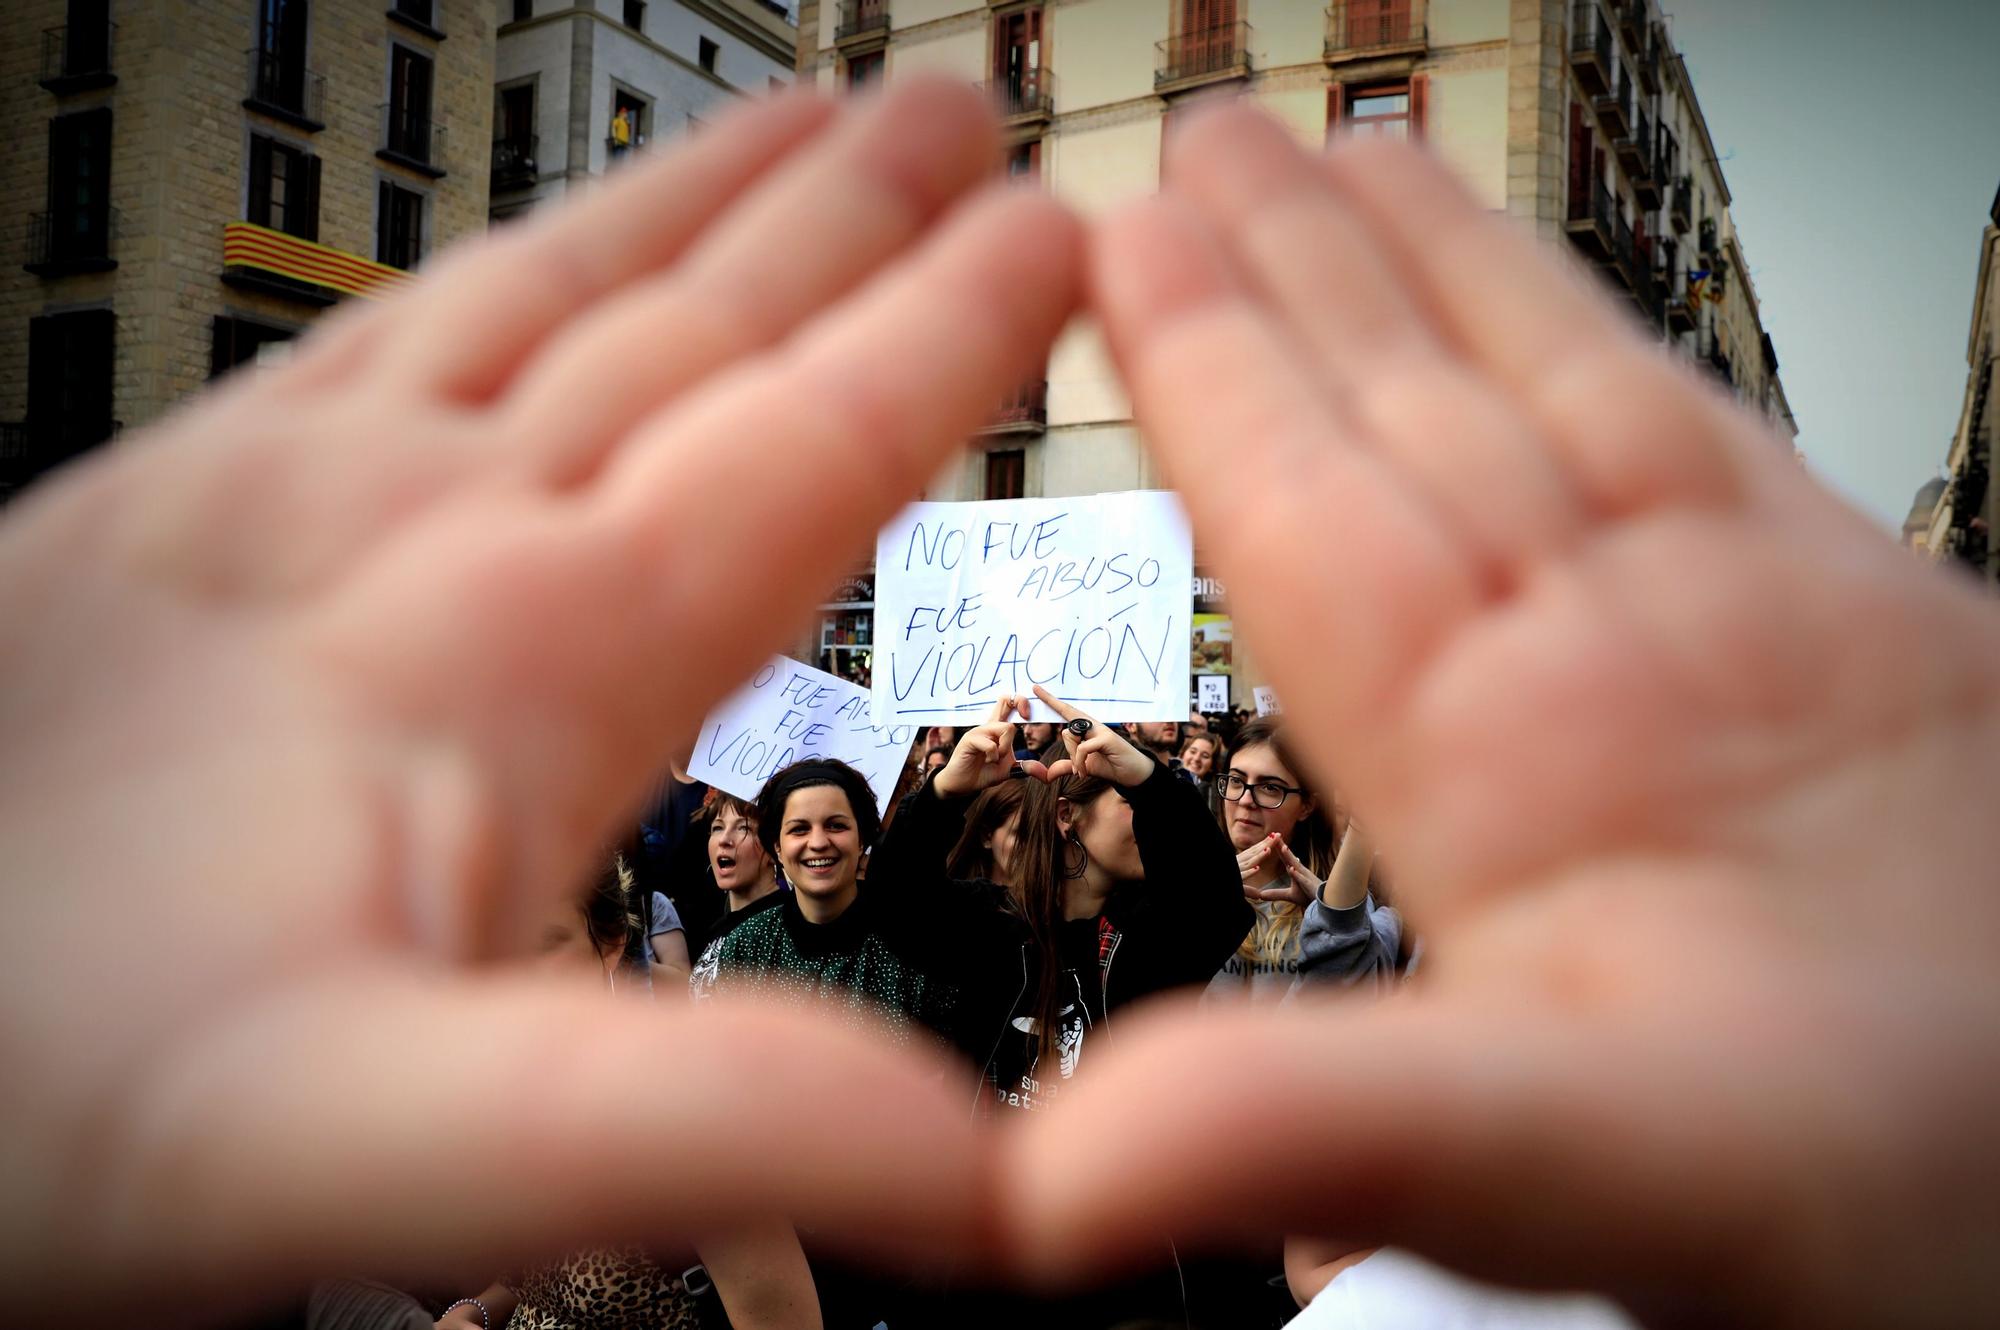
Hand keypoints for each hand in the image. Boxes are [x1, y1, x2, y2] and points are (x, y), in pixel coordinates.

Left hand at [0, 83, 1080, 1318]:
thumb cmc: (46, 1103)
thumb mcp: (385, 1157)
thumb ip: (690, 1120)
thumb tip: (981, 1168)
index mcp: (517, 655)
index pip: (798, 448)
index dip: (949, 342)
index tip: (1058, 241)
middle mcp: (410, 525)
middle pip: (690, 331)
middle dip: (854, 221)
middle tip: (964, 111)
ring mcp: (284, 491)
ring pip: (545, 297)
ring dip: (699, 206)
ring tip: (803, 119)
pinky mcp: (179, 502)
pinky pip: (388, 326)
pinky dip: (507, 263)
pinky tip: (524, 262)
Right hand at [931, 695, 1030, 797]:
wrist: (963, 785)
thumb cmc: (983, 772)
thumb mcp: (1010, 770)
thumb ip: (1026, 767)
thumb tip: (1046, 774)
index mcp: (998, 729)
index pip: (1009, 705)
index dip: (1022, 702)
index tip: (1029, 715)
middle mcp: (989, 726)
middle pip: (1005, 700)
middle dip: (1020, 702)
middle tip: (1027, 716)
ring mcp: (978, 731)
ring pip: (1005, 728)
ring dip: (1005, 747)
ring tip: (996, 759)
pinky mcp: (969, 740)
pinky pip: (990, 744)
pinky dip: (994, 756)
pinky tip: (987, 762)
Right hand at [1009, 105, 1999, 1325]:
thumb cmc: (1870, 1201)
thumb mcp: (1561, 1172)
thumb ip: (1316, 1119)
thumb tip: (1058, 1165)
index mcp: (1519, 747)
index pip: (1312, 499)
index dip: (1205, 359)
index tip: (1119, 229)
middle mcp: (1636, 637)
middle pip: (1425, 403)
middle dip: (1299, 267)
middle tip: (1200, 139)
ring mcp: (1768, 614)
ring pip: (1561, 386)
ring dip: (1441, 268)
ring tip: (1358, 157)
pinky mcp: (1875, 631)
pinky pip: (1705, 436)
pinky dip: (1605, 347)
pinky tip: (1576, 324)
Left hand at [1031, 687, 1157, 786]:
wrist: (1132, 775)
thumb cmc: (1109, 765)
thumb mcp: (1083, 767)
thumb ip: (1067, 766)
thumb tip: (1048, 774)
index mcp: (1086, 728)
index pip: (1065, 710)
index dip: (1050, 700)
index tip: (1035, 688)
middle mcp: (1092, 724)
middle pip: (1066, 731)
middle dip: (1069, 752)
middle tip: (1078, 769)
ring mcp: (1100, 729)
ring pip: (1071, 738)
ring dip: (1075, 759)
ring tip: (1084, 770)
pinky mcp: (1107, 738)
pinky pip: (1082, 748)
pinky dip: (1080, 763)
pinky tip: (1084, 772)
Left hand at [1234, 832, 1312, 907]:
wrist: (1325, 904)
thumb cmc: (1308, 896)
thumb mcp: (1289, 895)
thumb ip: (1275, 894)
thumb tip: (1260, 895)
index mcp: (1296, 871)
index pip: (1285, 858)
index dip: (1278, 848)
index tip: (1271, 837)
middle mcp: (1301, 872)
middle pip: (1289, 857)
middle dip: (1282, 846)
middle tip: (1275, 835)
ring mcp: (1306, 878)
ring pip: (1297, 866)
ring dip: (1290, 857)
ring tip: (1283, 847)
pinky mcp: (1310, 887)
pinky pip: (1303, 880)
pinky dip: (1297, 874)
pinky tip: (1292, 869)